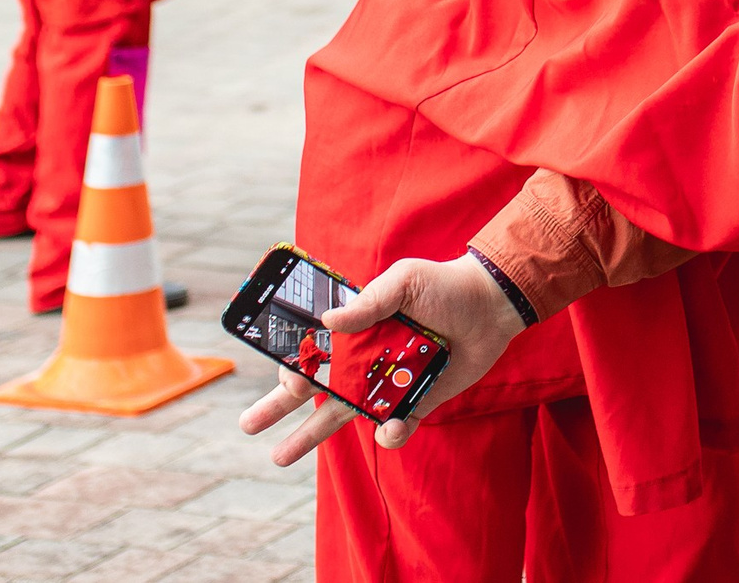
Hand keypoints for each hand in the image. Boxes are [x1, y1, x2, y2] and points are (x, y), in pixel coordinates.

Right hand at [239, 253, 524, 464]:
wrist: (493, 305)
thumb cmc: (445, 285)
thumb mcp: (404, 281)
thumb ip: (370, 302)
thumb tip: (328, 320)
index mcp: (356, 329)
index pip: (312, 352)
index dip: (294, 368)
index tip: (287, 379)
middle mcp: (363, 360)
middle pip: (312, 389)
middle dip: (276, 408)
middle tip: (246, 426)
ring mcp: (386, 384)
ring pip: (340, 416)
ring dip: (308, 437)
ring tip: (278, 457)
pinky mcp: (415, 402)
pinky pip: (393, 428)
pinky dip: (389, 433)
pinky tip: (391, 426)